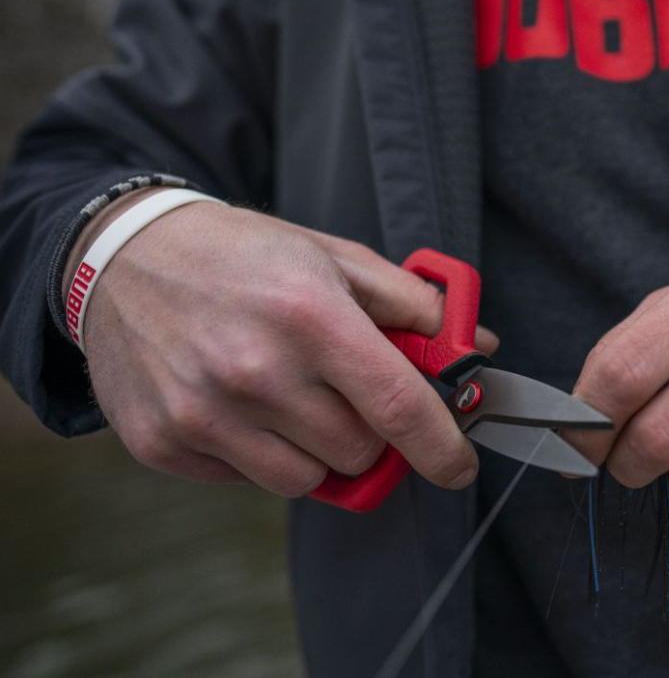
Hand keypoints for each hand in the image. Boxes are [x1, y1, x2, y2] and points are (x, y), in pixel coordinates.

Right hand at [68, 192, 495, 496]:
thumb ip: (413, 303)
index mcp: (310, 315)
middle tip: (344, 390)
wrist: (126, 258)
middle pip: (358, 451)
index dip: (442, 447)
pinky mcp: (166, 444)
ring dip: (314, 447)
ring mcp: (204, 414)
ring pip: (306, 478)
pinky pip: (247, 481)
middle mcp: (256, 371)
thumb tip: (476, 346)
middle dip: (368, 428)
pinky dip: (259, 452)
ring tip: (287, 392)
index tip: (458, 466)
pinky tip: (238, 401)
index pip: (398, 406)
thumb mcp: (334, 256)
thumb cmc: (241, 254)